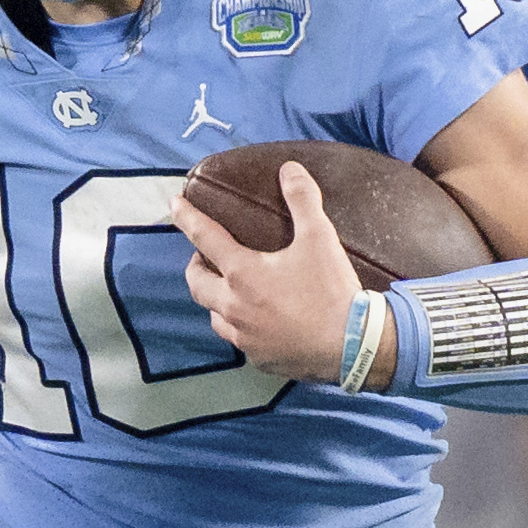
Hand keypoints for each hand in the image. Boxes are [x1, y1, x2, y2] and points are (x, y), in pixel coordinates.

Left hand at [178, 159, 366, 384]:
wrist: (354, 346)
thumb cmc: (332, 291)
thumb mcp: (320, 238)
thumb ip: (302, 200)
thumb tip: (289, 169)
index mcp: (243, 274)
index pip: (205, 238)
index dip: (187, 218)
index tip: (174, 205)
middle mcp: (234, 307)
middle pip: (197, 284)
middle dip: (196, 267)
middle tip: (207, 257)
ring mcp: (243, 337)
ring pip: (214, 316)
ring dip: (217, 299)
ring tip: (231, 289)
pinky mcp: (258, 358)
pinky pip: (238, 339)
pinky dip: (240, 326)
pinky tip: (257, 321)